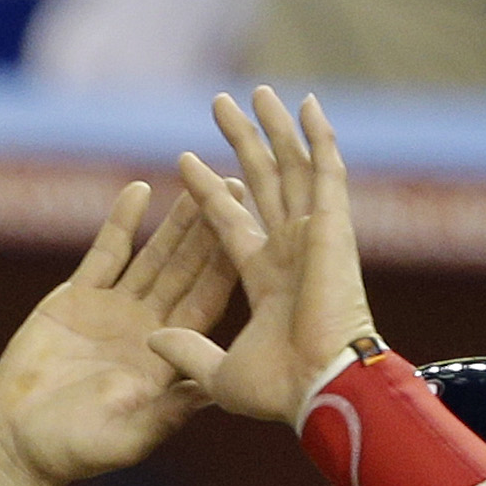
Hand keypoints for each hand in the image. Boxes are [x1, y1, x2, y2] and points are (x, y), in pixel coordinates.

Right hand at [0, 180, 236, 485]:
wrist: (17, 444)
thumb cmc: (73, 451)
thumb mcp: (128, 436)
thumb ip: (167, 411)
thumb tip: (213, 388)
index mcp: (167, 359)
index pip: (205, 304)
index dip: (226, 267)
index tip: (251, 232)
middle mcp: (147, 328)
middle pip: (186, 270)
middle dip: (210, 229)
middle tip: (234, 185)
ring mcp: (113, 311)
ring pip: (152, 255)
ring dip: (175, 220)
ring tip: (195, 180)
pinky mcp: (76, 299)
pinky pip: (105, 253)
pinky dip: (121, 223)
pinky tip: (139, 191)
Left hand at [147, 89, 379, 426]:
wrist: (317, 390)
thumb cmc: (278, 394)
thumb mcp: (217, 374)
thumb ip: (186, 352)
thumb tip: (153, 340)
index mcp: (266, 283)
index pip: (230, 223)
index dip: (210, 194)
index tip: (184, 161)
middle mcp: (291, 253)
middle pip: (262, 184)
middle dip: (242, 143)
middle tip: (219, 105)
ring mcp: (313, 237)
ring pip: (291, 168)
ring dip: (275, 129)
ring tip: (256, 91)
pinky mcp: (332, 228)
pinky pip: (326, 172)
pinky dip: (320, 138)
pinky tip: (306, 105)